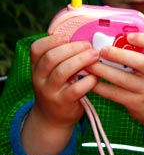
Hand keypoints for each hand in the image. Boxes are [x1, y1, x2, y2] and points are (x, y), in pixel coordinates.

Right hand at [24, 34, 99, 154]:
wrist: (53, 118)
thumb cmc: (59, 87)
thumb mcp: (53, 71)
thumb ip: (63, 56)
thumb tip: (86, 36)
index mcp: (37, 66)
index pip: (37, 48)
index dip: (52, 40)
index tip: (68, 37)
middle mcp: (39, 78)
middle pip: (52, 57)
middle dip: (73, 48)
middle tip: (89, 46)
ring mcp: (49, 91)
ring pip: (62, 71)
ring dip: (81, 60)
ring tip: (95, 55)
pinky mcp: (63, 102)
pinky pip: (76, 89)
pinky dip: (88, 80)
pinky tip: (95, 76)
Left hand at [87, 33, 143, 129]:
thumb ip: (141, 52)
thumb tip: (114, 37)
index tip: (128, 36)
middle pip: (141, 62)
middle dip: (119, 55)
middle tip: (102, 50)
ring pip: (123, 79)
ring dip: (103, 70)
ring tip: (89, 64)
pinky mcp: (136, 103)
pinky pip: (115, 94)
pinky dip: (100, 87)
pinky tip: (90, 81)